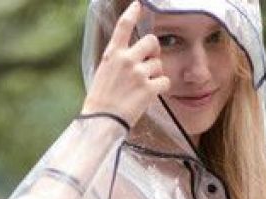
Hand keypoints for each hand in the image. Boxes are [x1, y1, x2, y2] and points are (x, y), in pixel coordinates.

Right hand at [81, 0, 169, 127]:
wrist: (101, 120)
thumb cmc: (100, 101)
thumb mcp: (103, 73)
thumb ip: (117, 61)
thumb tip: (131, 57)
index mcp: (112, 54)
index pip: (124, 26)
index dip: (133, 13)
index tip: (138, 5)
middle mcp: (126, 59)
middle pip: (152, 41)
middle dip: (155, 50)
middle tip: (152, 61)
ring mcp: (138, 73)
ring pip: (159, 64)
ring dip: (156, 74)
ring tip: (144, 87)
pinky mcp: (148, 88)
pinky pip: (165, 81)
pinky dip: (161, 88)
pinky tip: (152, 94)